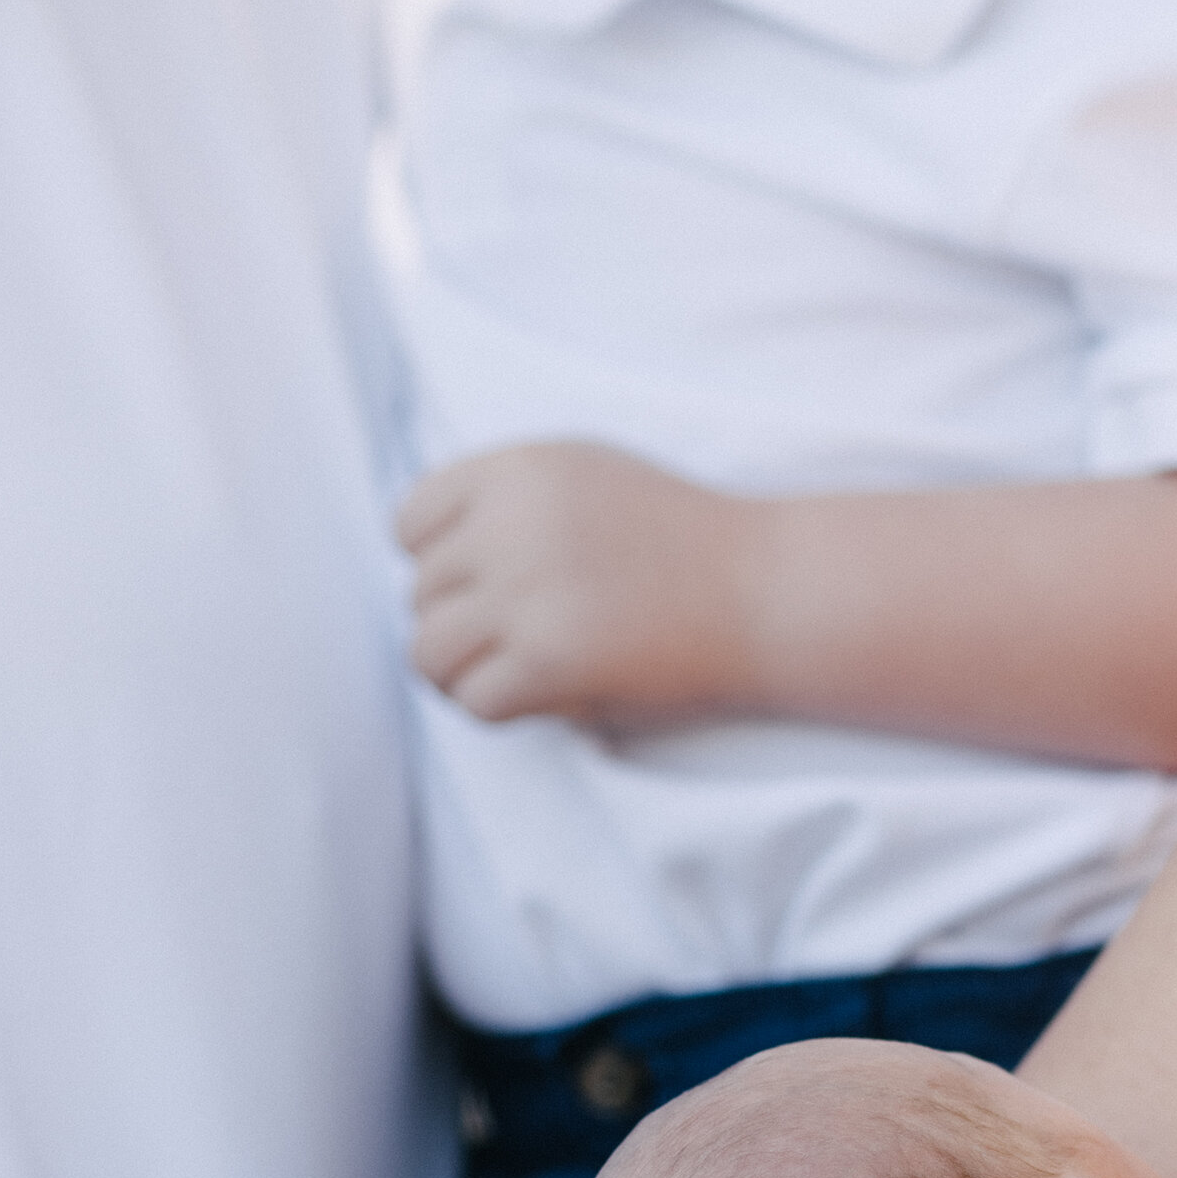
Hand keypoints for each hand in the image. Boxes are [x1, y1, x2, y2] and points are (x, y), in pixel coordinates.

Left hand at [397, 442, 754, 728]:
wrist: (766, 589)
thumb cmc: (680, 541)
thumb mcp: (586, 477)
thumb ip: (505, 501)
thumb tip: (420, 558)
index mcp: (518, 469)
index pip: (409, 522)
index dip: (441, 562)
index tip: (490, 584)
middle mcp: (513, 523)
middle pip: (420, 593)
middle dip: (462, 622)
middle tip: (524, 638)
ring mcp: (527, 593)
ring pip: (427, 652)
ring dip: (467, 673)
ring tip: (519, 673)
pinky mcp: (548, 660)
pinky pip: (473, 700)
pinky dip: (504, 707)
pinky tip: (550, 694)